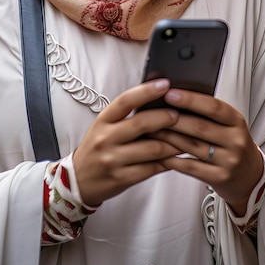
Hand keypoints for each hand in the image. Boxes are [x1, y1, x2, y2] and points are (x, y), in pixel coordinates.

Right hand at [73, 79, 181, 206]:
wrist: (78, 181)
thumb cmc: (97, 148)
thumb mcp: (105, 127)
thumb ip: (127, 115)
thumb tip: (157, 97)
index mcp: (103, 120)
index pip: (125, 101)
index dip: (146, 91)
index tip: (164, 83)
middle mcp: (106, 138)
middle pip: (141, 123)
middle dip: (165, 117)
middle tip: (179, 114)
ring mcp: (113, 160)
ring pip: (152, 149)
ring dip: (173, 143)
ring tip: (185, 137)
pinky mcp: (122, 178)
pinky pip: (151, 169)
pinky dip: (167, 162)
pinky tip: (175, 157)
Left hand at [152, 89, 263, 215]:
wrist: (250, 176)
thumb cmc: (231, 143)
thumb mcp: (228, 125)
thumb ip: (208, 113)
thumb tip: (175, 98)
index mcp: (237, 121)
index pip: (213, 107)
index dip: (190, 99)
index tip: (170, 93)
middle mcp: (235, 140)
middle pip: (200, 127)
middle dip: (173, 119)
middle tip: (152, 112)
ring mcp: (229, 160)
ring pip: (193, 146)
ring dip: (168, 137)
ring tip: (151, 130)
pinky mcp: (220, 178)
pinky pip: (191, 167)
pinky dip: (173, 159)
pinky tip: (159, 153)